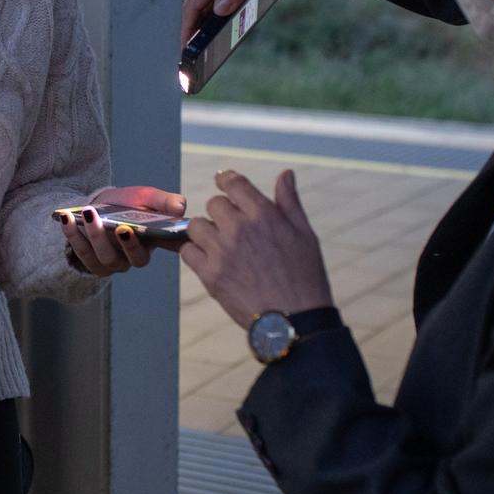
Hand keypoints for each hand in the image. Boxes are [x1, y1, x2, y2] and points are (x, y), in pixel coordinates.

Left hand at [61, 185, 187, 276]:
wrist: (98, 206)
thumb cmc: (127, 203)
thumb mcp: (145, 197)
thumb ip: (163, 201)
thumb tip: (181, 207)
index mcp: (154, 243)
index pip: (165, 248)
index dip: (165, 243)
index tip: (155, 231)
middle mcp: (135, 258)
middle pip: (134, 258)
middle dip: (127, 244)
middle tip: (121, 227)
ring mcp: (113, 264)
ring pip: (105, 257)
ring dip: (96, 235)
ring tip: (89, 214)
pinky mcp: (92, 264)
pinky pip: (83, 253)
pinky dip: (74, 235)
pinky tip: (67, 218)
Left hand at [181, 169, 333, 328]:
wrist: (295, 320)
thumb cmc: (305, 277)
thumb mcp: (305, 234)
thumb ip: (289, 202)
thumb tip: (285, 174)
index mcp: (264, 215)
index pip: (233, 183)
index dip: (226, 180)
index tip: (223, 182)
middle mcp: (239, 228)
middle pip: (214, 205)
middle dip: (222, 213)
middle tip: (232, 229)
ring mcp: (222, 251)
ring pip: (197, 226)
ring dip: (206, 233)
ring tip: (221, 246)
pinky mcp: (210, 274)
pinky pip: (187, 252)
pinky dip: (195, 254)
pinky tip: (211, 261)